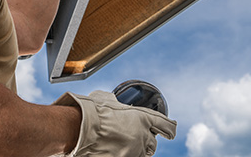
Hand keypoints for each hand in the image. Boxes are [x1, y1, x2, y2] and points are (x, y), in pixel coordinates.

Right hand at [53, 91, 176, 156]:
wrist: (79, 129)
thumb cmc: (92, 111)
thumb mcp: (107, 99)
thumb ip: (116, 102)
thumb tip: (112, 100)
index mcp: (143, 118)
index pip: (166, 125)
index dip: (170, 128)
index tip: (171, 131)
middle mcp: (142, 136)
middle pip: (153, 144)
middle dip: (147, 141)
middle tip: (137, 138)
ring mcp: (133, 152)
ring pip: (143, 155)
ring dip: (137, 151)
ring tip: (125, 146)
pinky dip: (125, 155)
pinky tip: (116, 151)